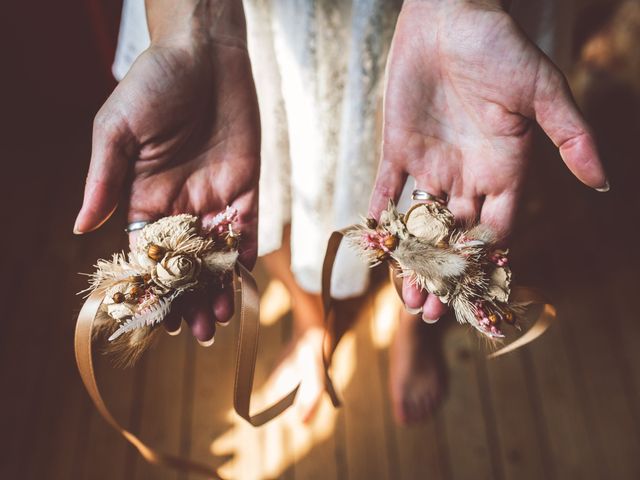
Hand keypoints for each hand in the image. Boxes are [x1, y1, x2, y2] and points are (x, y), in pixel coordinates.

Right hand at [74, 16, 259, 342]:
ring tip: (221, 319)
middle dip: (189, 298)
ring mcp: (215, 196)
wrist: (203, 54)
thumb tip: (79, 227)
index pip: (146, 252)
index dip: (152, 285)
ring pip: (217, 254)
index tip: (156, 316)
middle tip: (196, 333)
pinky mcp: (246, 186)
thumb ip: (103, 179)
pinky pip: (248, 227)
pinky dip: (247, 253)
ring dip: (219, 287)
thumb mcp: (117, 129)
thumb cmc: (153, 84)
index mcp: (144, 197)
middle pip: (185, 263)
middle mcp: (180, 203)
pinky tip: (245, 278)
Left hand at [370, 0, 606, 320]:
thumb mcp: (543, 91)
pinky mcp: (399, 148)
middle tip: (432, 311)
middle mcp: (468, 174)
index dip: (484, 262)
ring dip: (412, 258)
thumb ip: (570, 138)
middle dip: (445, 274)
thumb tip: (603, 184)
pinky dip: (380, 215)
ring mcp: (432, 163)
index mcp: (505, 169)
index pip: (496, 228)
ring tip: (405, 296)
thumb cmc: (501, 47)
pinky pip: (388, 189)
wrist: (451, 16)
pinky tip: (375, 244)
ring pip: (421, 223)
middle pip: (457, 236)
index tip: (470, 294)